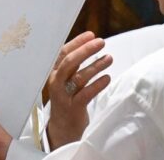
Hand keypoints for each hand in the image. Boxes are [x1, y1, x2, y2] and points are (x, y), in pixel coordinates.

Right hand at [45, 32, 111, 148]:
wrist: (62, 128)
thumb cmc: (67, 100)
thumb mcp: (66, 81)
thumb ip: (73, 66)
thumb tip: (87, 46)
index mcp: (54, 73)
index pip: (63, 53)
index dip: (77, 42)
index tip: (91, 34)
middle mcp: (56, 82)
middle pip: (70, 62)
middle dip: (86, 50)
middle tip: (101, 42)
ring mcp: (63, 95)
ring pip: (79, 77)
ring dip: (96, 66)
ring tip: (109, 58)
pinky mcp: (73, 107)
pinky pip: (86, 93)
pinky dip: (97, 85)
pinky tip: (107, 78)